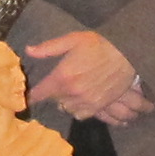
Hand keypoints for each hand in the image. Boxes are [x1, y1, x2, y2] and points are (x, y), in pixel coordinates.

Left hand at [23, 28, 146, 125]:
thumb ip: (48, 48)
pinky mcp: (99, 106)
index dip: (32, 95)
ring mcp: (86, 101)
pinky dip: (78, 110)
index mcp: (62, 76)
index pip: (41, 93)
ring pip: (67, 109)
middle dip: (53, 94)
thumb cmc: (98, 44)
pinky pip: (82, 115)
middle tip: (56, 86)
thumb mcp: (72, 40)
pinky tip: (79, 101)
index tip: (28, 97)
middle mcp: (72, 93)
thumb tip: (28, 51)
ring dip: (65, 102)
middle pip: (55, 101)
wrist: (126, 53)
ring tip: (68, 94)